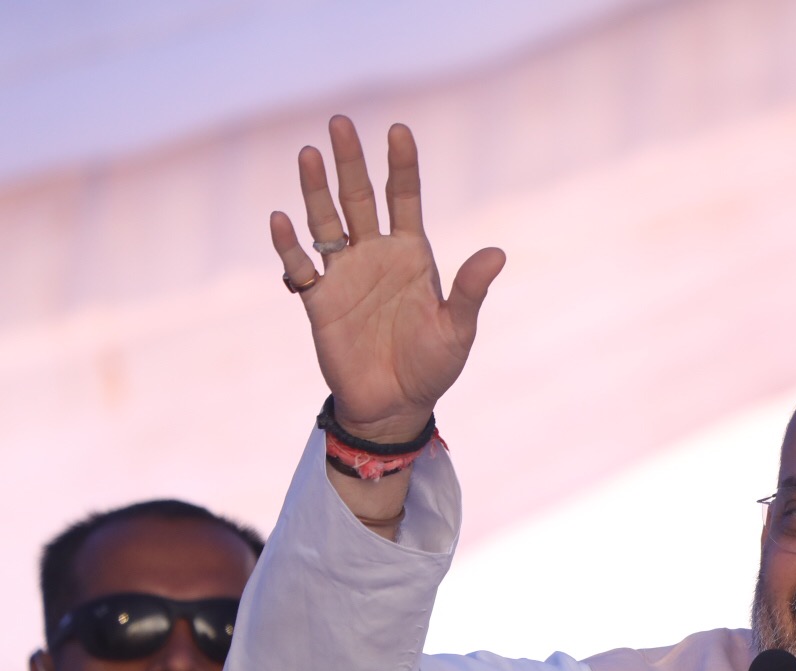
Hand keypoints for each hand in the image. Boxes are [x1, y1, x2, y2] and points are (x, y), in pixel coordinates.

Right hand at [270, 116, 504, 442]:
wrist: (396, 405)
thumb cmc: (433, 367)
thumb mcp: (458, 329)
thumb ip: (471, 290)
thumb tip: (496, 253)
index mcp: (412, 255)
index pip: (404, 199)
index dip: (401, 166)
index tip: (398, 131)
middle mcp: (375, 255)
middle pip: (359, 198)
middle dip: (350, 162)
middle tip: (339, 122)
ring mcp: (344, 275)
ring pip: (325, 222)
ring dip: (315, 190)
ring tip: (308, 154)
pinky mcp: (318, 301)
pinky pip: (299, 267)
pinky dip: (289, 245)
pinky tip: (282, 218)